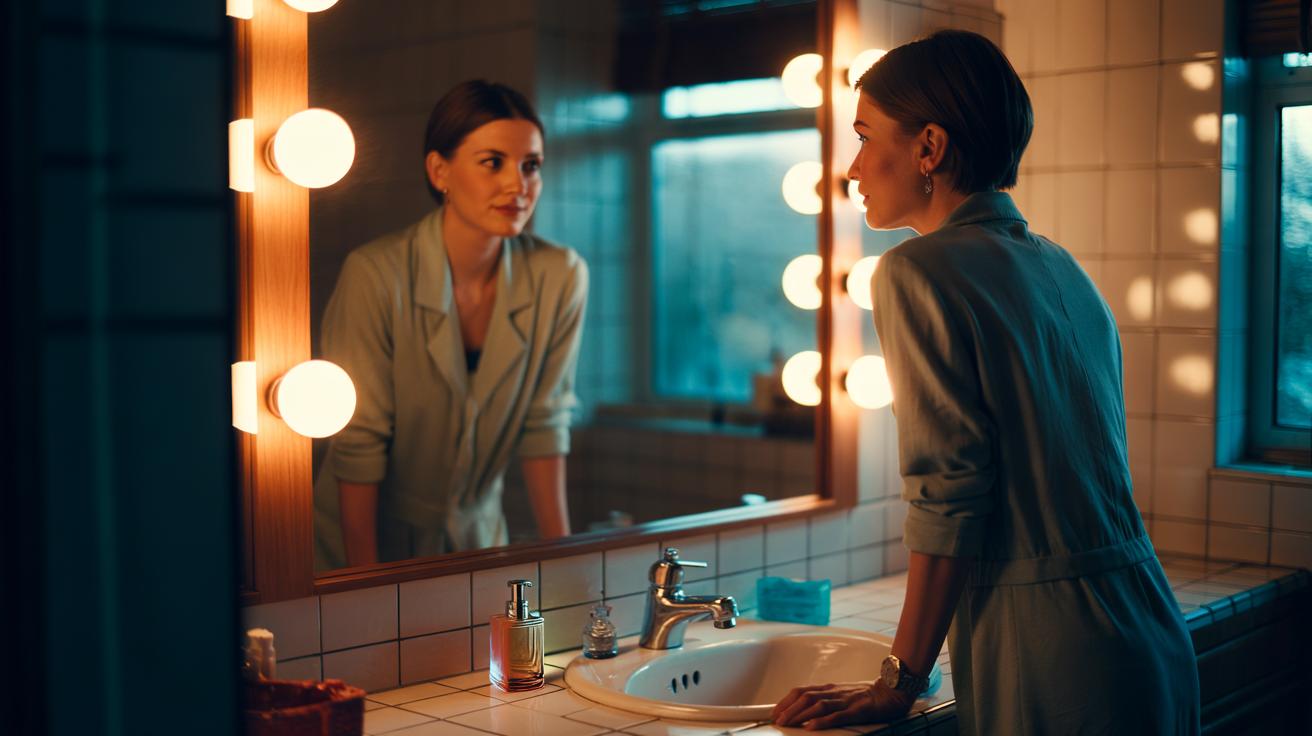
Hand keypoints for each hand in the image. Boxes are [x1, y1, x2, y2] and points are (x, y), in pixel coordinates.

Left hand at [771, 681, 914, 730]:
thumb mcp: (840, 695)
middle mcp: (834, 692)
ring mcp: (845, 701)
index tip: (774, 712)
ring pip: (817, 705)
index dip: (786, 701)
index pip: (802, 691)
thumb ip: (825, 700)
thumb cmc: (865, 695)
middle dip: (788, 708)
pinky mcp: (857, 711)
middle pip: (805, 697)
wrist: (891, 692)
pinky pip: (837, 716)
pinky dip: (822, 721)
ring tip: (787, 723)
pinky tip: (811, 727)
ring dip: (800, 714)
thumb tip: (804, 710)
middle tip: (776, 720)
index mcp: (829, 689)